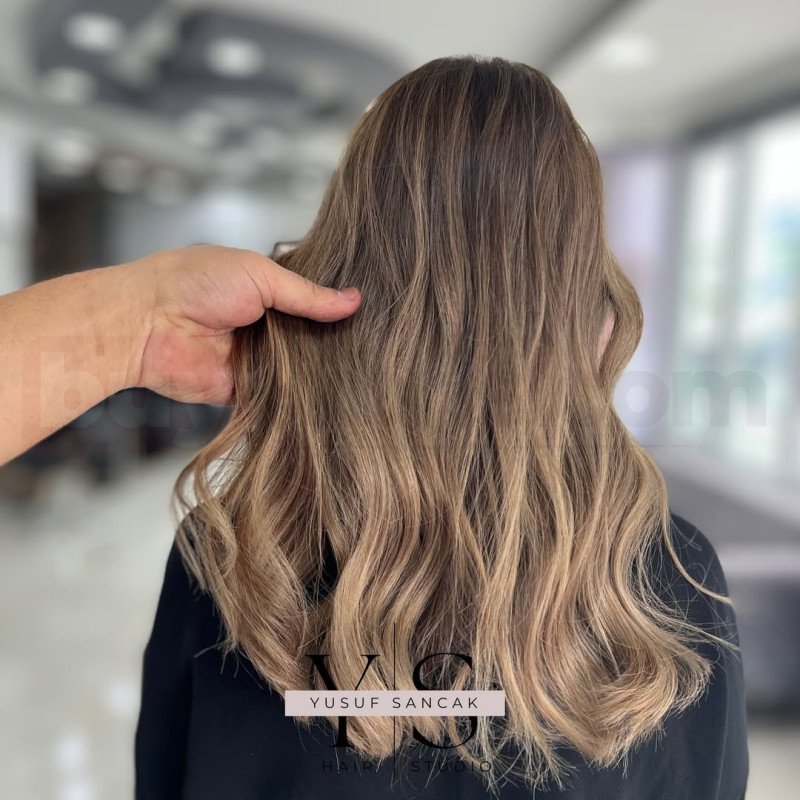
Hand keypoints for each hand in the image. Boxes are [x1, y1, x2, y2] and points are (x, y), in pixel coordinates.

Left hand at [126, 244, 360, 403]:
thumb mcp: (259, 275)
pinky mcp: (247, 391)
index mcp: (266, 291)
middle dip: (334, 342)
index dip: (336, 308)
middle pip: (312, 338)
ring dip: (320, 371)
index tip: (373, 313)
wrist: (145, 324)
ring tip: (363, 371)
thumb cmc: (192, 283)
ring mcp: (257, 359)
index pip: (312, 302)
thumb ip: (306, 294)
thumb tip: (352, 300)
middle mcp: (264, 326)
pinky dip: (299, 398)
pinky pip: (281, 398)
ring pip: (302, 370)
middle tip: (374, 347)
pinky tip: (332, 398)